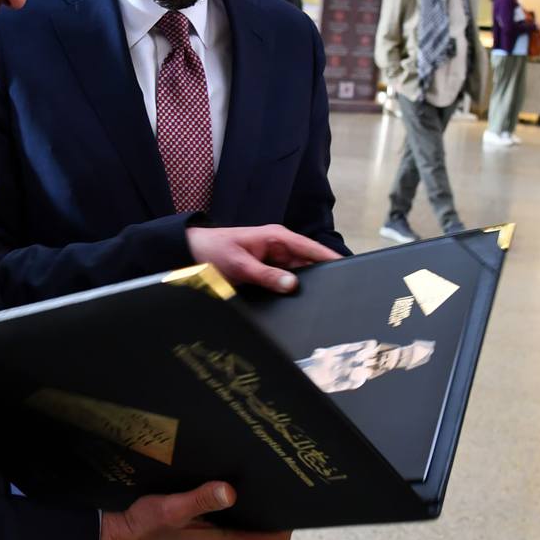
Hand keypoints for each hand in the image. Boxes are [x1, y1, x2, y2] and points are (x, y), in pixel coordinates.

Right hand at [96, 481, 292, 539]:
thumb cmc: (143, 529)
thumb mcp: (171, 508)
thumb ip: (202, 499)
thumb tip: (230, 491)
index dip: (284, 518)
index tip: (283, 496)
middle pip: (260, 536)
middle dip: (260, 513)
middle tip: (256, 483)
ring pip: (242, 538)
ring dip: (240, 519)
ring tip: (234, 491)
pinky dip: (225, 526)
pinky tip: (212, 508)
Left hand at [185, 224, 340, 293]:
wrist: (192, 253)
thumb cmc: (214, 251)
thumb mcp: (240, 264)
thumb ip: (266, 275)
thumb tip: (293, 285)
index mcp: (277, 238)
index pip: (311, 247)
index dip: (330, 258)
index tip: (348, 268)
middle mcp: (279, 247)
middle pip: (309, 262)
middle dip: (321, 276)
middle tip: (337, 293)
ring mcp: (274, 260)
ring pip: (299, 274)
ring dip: (307, 285)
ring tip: (323, 300)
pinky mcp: (268, 271)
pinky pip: (286, 280)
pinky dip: (292, 290)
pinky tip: (301, 302)